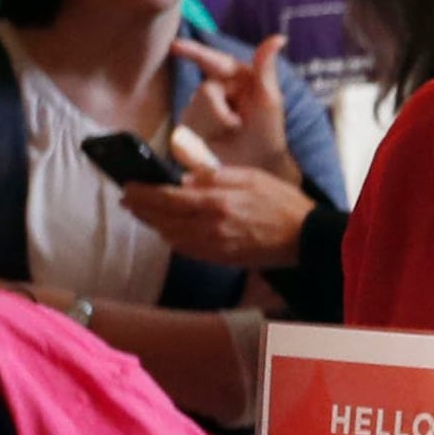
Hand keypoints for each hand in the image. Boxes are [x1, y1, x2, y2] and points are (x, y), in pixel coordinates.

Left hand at [119, 162, 315, 268]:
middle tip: (128, 200)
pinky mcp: (221, 259)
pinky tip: (169, 231)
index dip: (143, 193)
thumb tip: (185, 179)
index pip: (167, 198)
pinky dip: (172, 239)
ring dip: (154, 225)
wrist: (306, 238)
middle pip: (162, 219)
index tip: (128, 186)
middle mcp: (210, 227)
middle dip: (141, 209)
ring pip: (171, 237)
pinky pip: (186, 250)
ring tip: (143, 214)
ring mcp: (214, 246)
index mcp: (217, 203)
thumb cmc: (282, 203)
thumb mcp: (251, 176)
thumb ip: (215, 176)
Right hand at [180, 37, 299, 178]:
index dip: (193, 52)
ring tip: (231, 133)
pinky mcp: (187, 127)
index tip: (175, 46)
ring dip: (216, 125)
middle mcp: (214, 89)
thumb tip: (278, 38)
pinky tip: (214, 141)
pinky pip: (187, 127)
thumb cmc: (267, 131)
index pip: (213, 61)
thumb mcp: (270, 100)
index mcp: (235, 78)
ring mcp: (198, 108)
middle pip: (205, 91)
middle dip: (221, 110)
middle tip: (238, 123)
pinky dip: (204, 136)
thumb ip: (266, 68)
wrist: (256, 165)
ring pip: (196, 110)